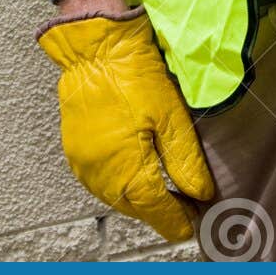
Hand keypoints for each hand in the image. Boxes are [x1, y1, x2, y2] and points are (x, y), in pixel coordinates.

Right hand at [38, 9, 214, 242]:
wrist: (94, 49)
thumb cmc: (133, 76)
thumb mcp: (170, 116)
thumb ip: (185, 161)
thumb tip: (200, 194)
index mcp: (126, 171)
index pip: (157, 210)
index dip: (177, 220)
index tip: (193, 225)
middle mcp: (99, 177)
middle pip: (136, 208)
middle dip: (162, 211)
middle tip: (188, 209)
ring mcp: (83, 166)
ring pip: (117, 198)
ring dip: (141, 200)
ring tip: (167, 195)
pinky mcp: (75, 153)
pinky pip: (101, 183)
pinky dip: (122, 185)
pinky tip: (136, 176)